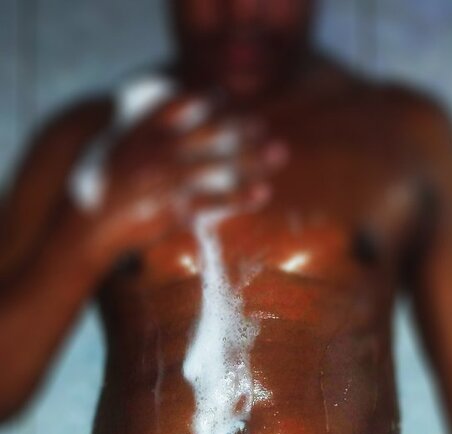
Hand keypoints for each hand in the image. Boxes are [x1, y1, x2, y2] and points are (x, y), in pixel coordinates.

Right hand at [67, 92, 287, 261]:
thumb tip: (169, 127)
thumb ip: (141, 137)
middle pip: (209, 133)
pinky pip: (215, 201)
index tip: (227, 98)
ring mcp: (166, 180)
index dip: (208, 100)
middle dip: (240, 127)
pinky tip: (263, 193)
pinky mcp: (173, 209)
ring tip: (279, 154)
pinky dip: (242, 197)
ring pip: (219, 165)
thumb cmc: (99, 194)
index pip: (181, 106)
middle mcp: (157, 151)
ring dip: (253, 159)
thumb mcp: (114, 153)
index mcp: (141, 132)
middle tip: (263, 125)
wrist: (86, 229)